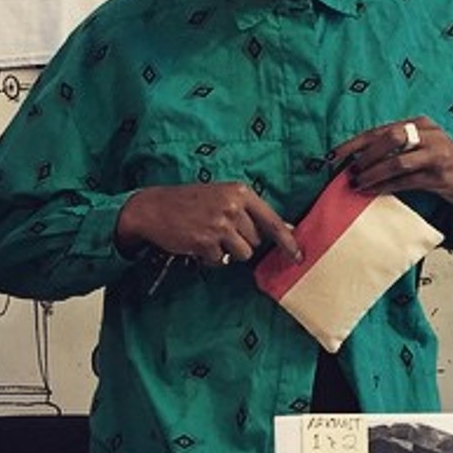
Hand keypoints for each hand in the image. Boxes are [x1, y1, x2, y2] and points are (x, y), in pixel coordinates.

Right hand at [116, 182, 300, 266]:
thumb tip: (284, 229)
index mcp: (240, 192)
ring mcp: (219, 225)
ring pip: (242, 254)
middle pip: (256, 241)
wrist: (154, 208)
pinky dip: (209, 257)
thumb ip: (250, 212)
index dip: (287, 241)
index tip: (298, 256)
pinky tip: (197, 243)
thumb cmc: (189, 202)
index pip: (272, 221)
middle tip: (220, 231)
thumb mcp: (222, 196)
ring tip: (209, 238)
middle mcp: (233, 207)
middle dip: (242, 242)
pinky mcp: (205, 241)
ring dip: (228, 252)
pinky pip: (220, 260)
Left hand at [329, 116, 452, 212]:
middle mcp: (428, 134)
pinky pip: (406, 181)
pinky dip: (385, 186)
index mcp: (419, 123)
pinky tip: (371, 192)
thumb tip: (355, 161)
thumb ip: (393, 149)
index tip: (335, 155)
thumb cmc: (439, 162)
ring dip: (374, 173)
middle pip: (390, 138)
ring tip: (358, 183)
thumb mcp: (418, 147)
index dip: (355, 143)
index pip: (381, 130)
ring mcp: (436, 154)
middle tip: (350, 171)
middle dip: (365, 156)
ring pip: (398, 161)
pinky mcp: (439, 175)